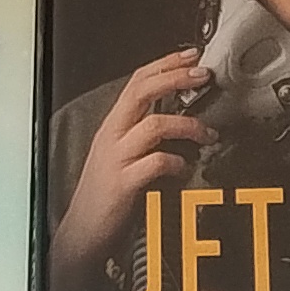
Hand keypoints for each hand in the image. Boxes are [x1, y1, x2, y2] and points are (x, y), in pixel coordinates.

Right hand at [49, 49, 214, 284]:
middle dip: (175, 77)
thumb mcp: (119, 155)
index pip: (137, 82)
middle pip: (142, 92)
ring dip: (188, 125)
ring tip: (208, 134)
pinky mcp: (122, 184)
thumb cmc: (104, 195)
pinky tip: (185, 169)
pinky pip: (155, 164)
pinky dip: (176, 163)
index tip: (191, 56)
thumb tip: (177, 118)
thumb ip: (142, 135)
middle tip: (203, 75)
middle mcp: (112, 136)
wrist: (81, 234)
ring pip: (153, 125)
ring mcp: (116, 159)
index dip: (165, 64)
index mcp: (113, 126)